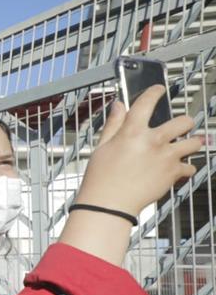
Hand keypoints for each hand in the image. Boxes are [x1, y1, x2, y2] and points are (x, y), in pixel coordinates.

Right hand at [75, 85, 201, 215]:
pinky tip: (177, 170)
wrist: (109, 205)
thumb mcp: (102, 147)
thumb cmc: (101, 178)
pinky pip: (190, 167)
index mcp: (132, 132)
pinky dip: (185, 168)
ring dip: (191, 144)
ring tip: (185, 147)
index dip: (155, 92)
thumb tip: (118, 105)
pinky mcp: (173, 173)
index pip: (147, 103)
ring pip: (194, 143)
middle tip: (181, 126)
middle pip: (183, 122)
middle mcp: (153, 141)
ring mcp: (166, 157)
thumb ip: (114, 124)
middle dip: (184, 122)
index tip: (159, 89)